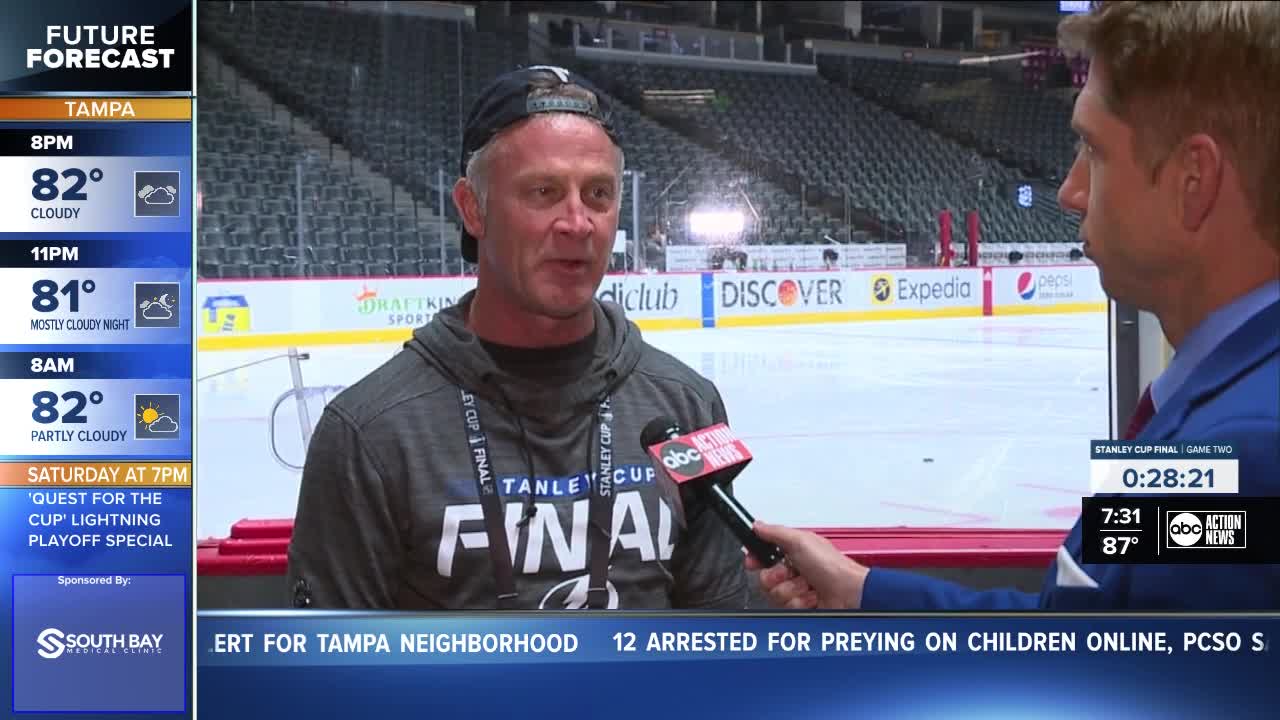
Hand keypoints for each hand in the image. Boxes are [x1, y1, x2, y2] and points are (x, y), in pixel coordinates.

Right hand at [744, 521, 869, 609]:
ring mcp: (797, 590)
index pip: (763, 555)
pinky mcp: (800, 606)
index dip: (756, 558)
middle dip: (779, 576)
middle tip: (793, 572)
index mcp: (792, 551)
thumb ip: (775, 532)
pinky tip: (813, 596)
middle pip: (765, 578)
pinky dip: (800, 601)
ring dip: (793, 590)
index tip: (754, 561)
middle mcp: (793, 570)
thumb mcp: (801, 540)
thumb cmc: (832, 566)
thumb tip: (757, 525)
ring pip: (775, 594)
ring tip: (808, 585)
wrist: (848, 593)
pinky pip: (786, 606)